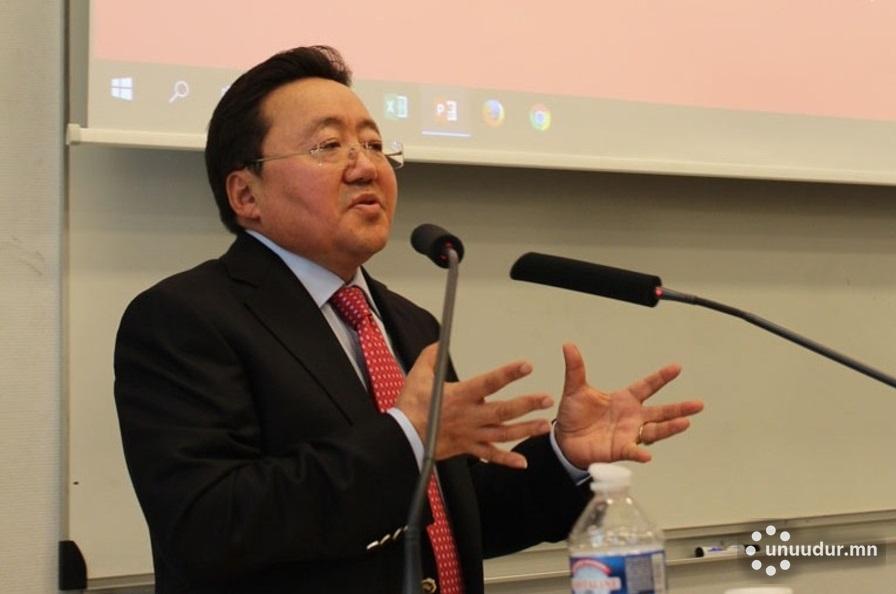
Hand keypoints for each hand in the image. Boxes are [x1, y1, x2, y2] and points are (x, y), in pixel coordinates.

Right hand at [397, 344, 553, 468]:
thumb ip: (432, 356)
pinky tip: (521, 462)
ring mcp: (471, 433)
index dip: (508, 373)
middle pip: (503, 410)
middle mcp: (470, 416)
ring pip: (503, 434)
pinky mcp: (467, 448)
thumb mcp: (418, 375)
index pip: (489, 382)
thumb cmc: (410, 407)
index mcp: (460, 396)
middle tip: (547, 398)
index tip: (526, 365)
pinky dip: (506, 460)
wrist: (403, 437)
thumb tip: (440, 343)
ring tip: (544, 426)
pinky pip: (489, 456)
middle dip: (527, 404)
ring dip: (525, 430)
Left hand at [554, 343, 703, 466]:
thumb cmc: (574, 415)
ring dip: (669, 428)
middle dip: (679, 408)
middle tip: (698, 405)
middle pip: (660, 411)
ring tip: (685, 423)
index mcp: (624, 399)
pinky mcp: (619, 450)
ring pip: (654, 431)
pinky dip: (638, 454)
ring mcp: (628, 434)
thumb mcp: (574, 389)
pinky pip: (631, 451)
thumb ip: (575, 368)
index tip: (676, 368)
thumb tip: (569, 345)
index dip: (661, 377)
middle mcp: (632, 417)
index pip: (647, 386)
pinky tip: (646, 456)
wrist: (564, 440)